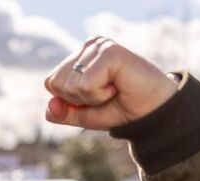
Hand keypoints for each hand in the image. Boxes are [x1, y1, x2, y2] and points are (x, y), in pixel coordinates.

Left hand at [44, 37, 177, 129]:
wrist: (150, 113)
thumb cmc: (119, 108)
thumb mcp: (83, 114)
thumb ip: (62, 112)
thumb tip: (49, 106)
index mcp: (79, 56)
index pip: (51, 83)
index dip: (69, 100)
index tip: (94, 97)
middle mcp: (88, 46)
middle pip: (56, 83)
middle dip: (79, 99)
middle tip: (105, 94)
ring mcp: (99, 46)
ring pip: (70, 85)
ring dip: (92, 98)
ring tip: (113, 89)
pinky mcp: (110, 51)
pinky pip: (86, 85)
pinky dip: (100, 95)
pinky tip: (117, 86)